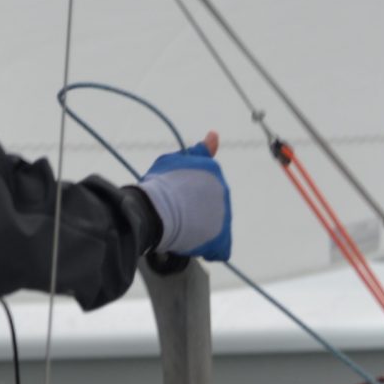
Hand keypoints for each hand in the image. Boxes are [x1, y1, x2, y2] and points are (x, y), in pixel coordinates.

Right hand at [138, 131, 229, 262]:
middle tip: (172, 210)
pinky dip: (208, 248)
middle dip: (193, 209)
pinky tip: (192, 244)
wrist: (158, 211)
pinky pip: (219, 248)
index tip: (174, 194)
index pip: (203, 184)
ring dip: (197, 227)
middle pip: (208, 204)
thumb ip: (199, 150)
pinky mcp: (223, 239)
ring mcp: (224, 216)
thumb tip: (215, 135)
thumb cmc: (160, 185)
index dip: (187, 191)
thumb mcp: (175, 160)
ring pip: (211, 225)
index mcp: (213, 171)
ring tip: (178, 226)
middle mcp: (223, 191)